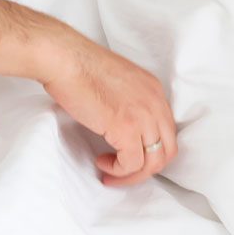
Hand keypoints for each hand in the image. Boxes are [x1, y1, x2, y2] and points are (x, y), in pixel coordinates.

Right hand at [37, 34, 176, 187]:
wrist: (65, 59)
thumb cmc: (81, 69)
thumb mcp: (119, 84)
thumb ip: (129, 103)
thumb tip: (123, 129)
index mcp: (154, 91)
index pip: (166, 132)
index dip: (150, 151)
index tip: (130, 156)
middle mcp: (155, 103)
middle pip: (167, 150)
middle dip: (146, 169)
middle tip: (123, 172)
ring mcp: (143, 116)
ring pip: (153, 162)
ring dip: (132, 175)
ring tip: (110, 171)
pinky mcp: (126, 128)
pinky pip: (132, 164)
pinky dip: (118, 170)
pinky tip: (102, 162)